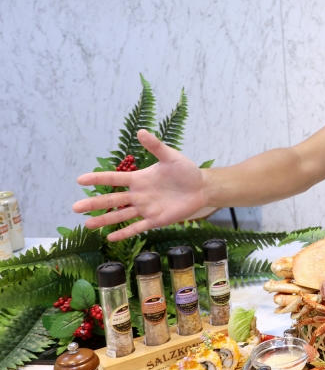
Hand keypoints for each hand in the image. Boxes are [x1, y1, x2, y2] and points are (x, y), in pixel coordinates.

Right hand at [72, 129, 208, 240]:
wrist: (202, 188)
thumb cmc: (186, 171)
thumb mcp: (171, 157)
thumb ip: (155, 146)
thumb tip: (141, 131)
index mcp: (139, 179)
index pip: (114, 179)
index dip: (98, 179)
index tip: (80, 180)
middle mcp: (138, 194)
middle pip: (113, 200)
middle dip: (94, 204)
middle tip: (76, 207)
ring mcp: (146, 208)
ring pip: (121, 215)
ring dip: (105, 220)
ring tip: (88, 225)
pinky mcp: (156, 220)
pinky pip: (137, 227)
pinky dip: (124, 233)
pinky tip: (110, 238)